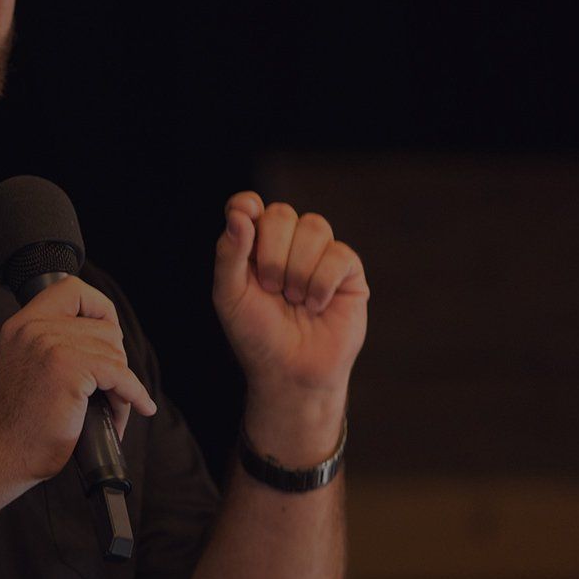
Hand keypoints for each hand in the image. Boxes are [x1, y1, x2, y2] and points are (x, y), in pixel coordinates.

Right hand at [0, 277, 156, 482]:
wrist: (1, 454)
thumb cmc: (18, 423)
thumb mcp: (27, 366)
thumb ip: (54, 344)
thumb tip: (109, 341)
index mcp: (22, 324)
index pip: (71, 289)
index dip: (99, 307)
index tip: (109, 333)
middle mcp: (33, 328)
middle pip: (104, 326)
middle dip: (115, 360)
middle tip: (107, 388)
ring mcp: (50, 345)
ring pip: (114, 352)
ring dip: (121, 384)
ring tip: (109, 407)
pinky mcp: (68, 369)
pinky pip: (120, 375)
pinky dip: (134, 393)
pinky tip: (140, 405)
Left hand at [213, 192, 367, 414]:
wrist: (291, 372)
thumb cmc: (256, 335)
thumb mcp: (230, 296)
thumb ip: (230, 255)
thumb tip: (239, 214)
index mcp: (253, 247)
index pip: (249, 207)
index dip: (246, 205)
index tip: (245, 214)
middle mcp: (286, 245)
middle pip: (281, 213)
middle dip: (272, 252)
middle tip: (270, 287)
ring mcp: (319, 256)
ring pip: (314, 227)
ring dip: (297, 269)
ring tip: (293, 299)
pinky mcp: (348, 272)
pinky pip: (338, 254)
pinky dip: (322, 282)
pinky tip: (316, 305)